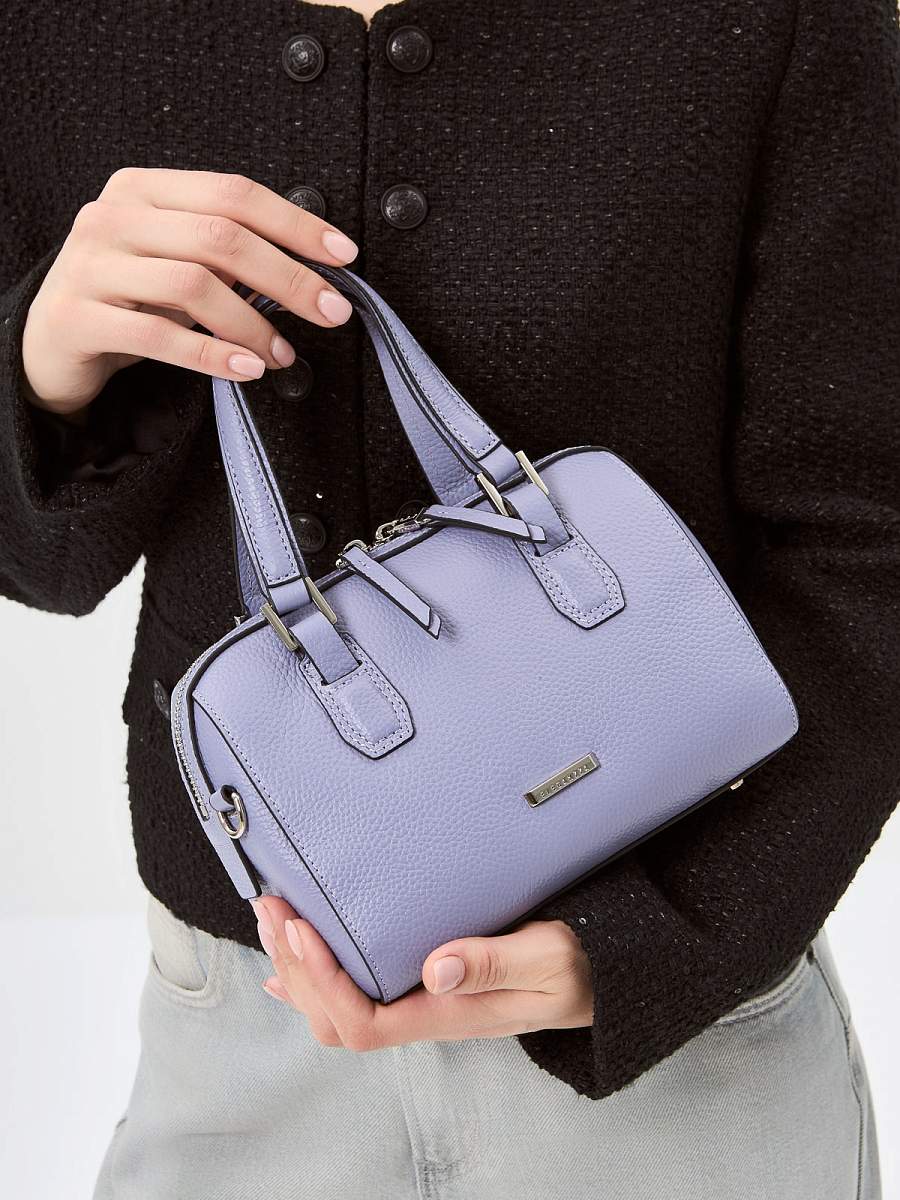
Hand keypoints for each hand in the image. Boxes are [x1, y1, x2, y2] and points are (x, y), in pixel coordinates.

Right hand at [22, 167, 359, 415]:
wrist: (49, 342)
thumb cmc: (129, 299)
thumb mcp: (176, 262)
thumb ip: (227, 255)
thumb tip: (313, 272)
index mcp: (143, 189)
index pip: (233, 193)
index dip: (295, 223)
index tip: (344, 255)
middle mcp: (112, 216)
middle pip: (221, 237)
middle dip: (288, 277)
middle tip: (332, 313)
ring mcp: (90, 265)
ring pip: (194, 284)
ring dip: (253, 324)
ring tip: (282, 354)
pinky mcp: (78, 317)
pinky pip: (160, 337)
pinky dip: (213, 355)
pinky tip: (247, 369)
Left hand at [251, 896, 592, 1050]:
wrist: (597, 973)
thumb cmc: (577, 966)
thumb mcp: (547, 959)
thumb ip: (494, 963)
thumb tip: (436, 968)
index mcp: (448, 1014)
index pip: (364, 1022)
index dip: (322, 982)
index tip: (301, 930)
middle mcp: (424, 1014)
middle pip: (333, 1017)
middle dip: (293, 967)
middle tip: (272, 908)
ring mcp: (420, 1002)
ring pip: (335, 1006)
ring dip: (295, 966)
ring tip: (271, 918)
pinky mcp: (422, 984)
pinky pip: (353, 992)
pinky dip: (311, 975)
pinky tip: (289, 961)